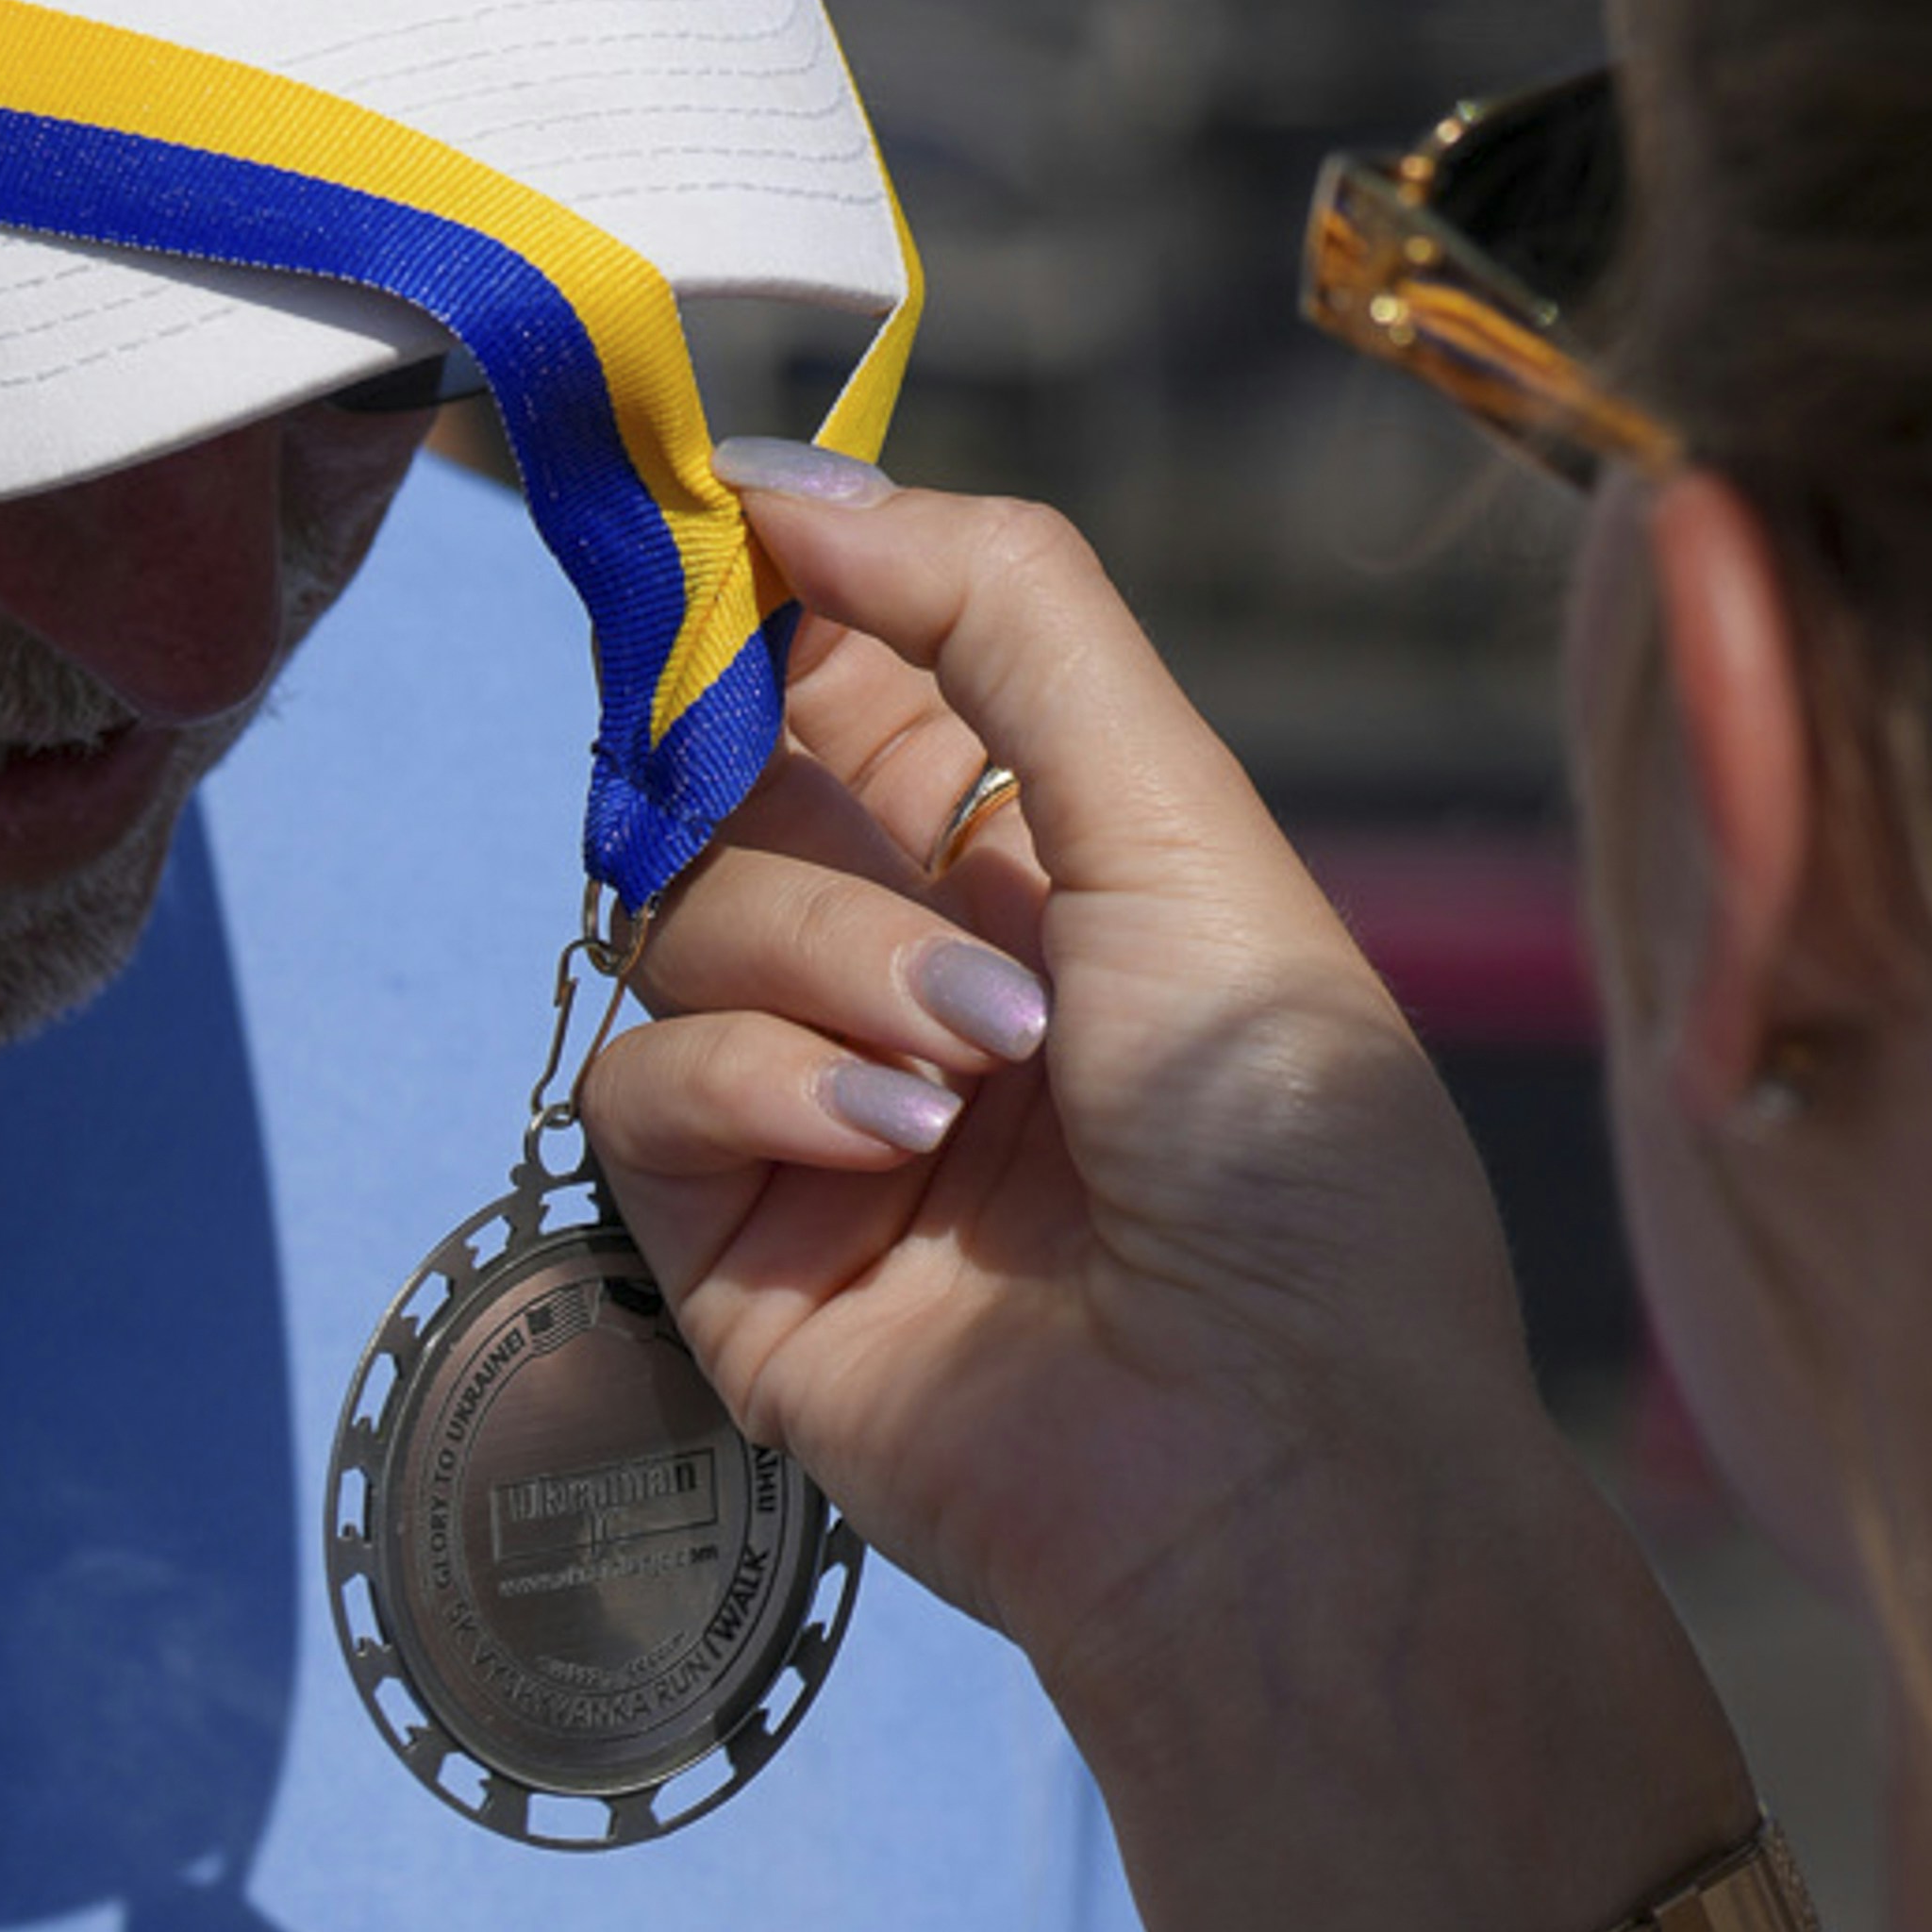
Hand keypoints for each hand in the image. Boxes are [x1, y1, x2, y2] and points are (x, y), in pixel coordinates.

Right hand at [586, 461, 1553, 1757]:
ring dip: (817, 957)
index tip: (719, 513)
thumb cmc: (1292, 1153)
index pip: (843, 656)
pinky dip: (750, 1084)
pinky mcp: (725, 1237)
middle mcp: (905, 955)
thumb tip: (784, 470)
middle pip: (723, 770)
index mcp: (1037, 846)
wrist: (1283, 1461)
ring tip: (973, 1065)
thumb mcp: (1185, 825)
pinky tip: (889, 1142)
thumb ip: (1002, 617)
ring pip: (674, 916)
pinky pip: (639, 1084)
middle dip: (766, 763)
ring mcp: (805, 1097)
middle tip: (852, 805)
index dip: (778, 579)